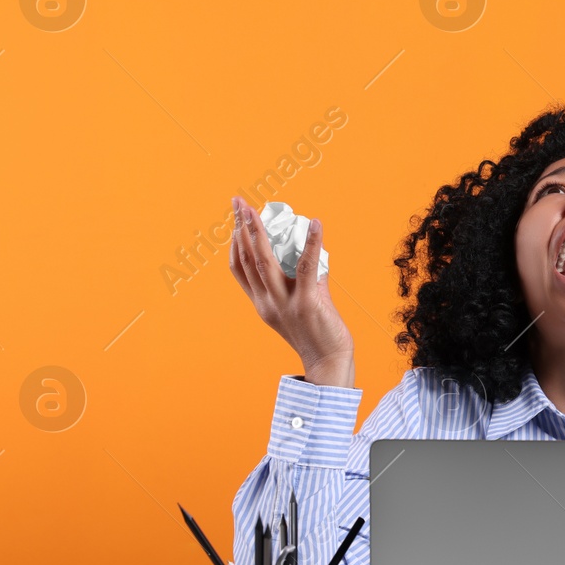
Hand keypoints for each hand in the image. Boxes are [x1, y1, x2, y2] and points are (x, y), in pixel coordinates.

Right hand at [228, 195, 355, 386]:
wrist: (329, 363)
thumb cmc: (317, 333)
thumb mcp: (301, 304)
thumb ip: (304, 280)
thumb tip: (312, 254)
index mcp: (261, 303)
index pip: (239, 268)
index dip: (234, 242)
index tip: (235, 219)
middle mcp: (266, 303)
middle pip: (247, 259)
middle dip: (241, 227)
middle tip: (238, 201)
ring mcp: (284, 303)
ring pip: (265, 261)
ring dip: (259, 231)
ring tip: (257, 208)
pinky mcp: (306, 303)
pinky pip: (307, 267)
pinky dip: (311, 242)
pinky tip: (316, 223)